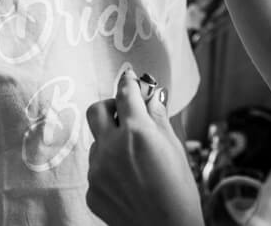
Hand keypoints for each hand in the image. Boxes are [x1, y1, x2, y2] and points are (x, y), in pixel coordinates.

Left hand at [86, 69, 203, 225]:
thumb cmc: (179, 192)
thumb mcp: (175, 149)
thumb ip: (158, 119)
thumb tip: (152, 98)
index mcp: (136, 132)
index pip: (125, 93)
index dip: (129, 81)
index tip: (129, 77)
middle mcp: (111, 147)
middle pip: (95, 110)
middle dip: (109, 107)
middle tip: (125, 116)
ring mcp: (96, 170)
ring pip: (96, 142)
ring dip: (110, 142)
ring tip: (134, 161)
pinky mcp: (91, 190)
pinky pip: (96, 169)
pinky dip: (109, 169)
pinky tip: (129, 182)